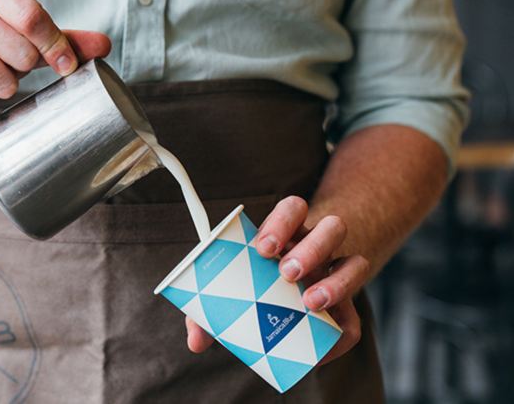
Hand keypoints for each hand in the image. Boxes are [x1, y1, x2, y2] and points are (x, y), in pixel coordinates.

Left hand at [186, 196, 369, 365]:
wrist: (288, 306)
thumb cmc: (253, 291)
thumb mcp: (232, 293)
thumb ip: (210, 312)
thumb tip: (195, 340)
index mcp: (288, 234)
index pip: (294, 208)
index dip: (282, 221)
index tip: (263, 247)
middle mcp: (317, 248)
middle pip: (332, 228)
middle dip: (311, 249)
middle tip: (286, 273)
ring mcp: (336, 276)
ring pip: (356, 262)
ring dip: (336, 282)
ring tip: (310, 302)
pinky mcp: (348, 309)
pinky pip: (355, 320)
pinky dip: (341, 330)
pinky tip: (322, 343)